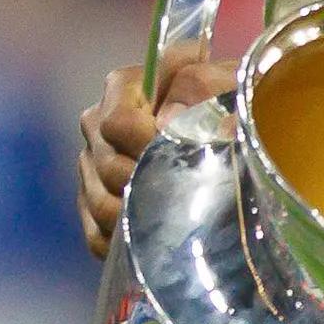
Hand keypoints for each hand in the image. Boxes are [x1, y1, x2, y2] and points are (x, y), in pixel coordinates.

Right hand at [77, 40, 237, 255]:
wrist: (231, 126)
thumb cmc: (228, 98)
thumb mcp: (225, 81)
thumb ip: (199, 87)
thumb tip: (166, 124)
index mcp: (123, 88)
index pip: (116, 123)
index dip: (146, 142)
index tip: (182, 150)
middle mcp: (99, 125)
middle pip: (107, 167)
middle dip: (147, 182)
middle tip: (188, 190)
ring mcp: (92, 165)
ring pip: (100, 204)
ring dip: (137, 216)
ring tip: (178, 216)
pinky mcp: (95, 202)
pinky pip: (96, 235)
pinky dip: (125, 243)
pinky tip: (156, 241)